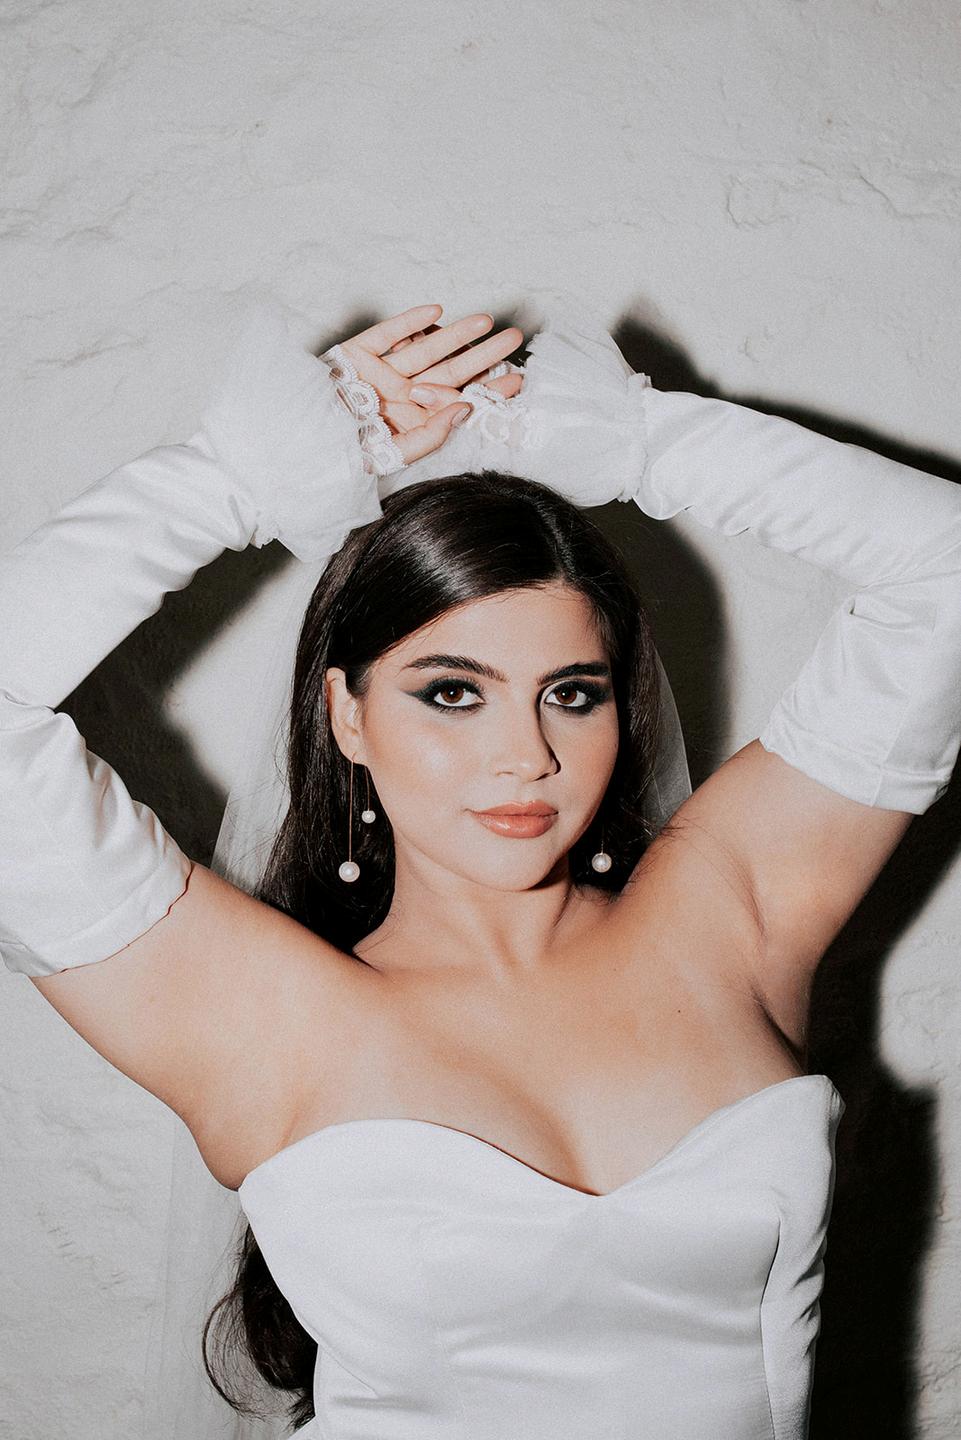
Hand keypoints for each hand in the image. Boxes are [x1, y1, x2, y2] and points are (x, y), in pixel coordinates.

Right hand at [334, 304, 524, 463]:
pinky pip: (386, 335)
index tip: (518, 378)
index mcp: (412, 423)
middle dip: (482, 357)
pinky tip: (435, 311)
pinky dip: (409, 323)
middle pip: (449, 374)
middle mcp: (400, 398)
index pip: (458, 403)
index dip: (488, 391)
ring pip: (424, 351)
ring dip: (454, 335)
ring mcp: (379, 375)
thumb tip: (466, 410)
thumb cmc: (341, 457)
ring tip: (485, 321)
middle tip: (515, 339)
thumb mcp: (393, 454)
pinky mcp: (355, 355)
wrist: (297, 444)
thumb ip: (431, 435)